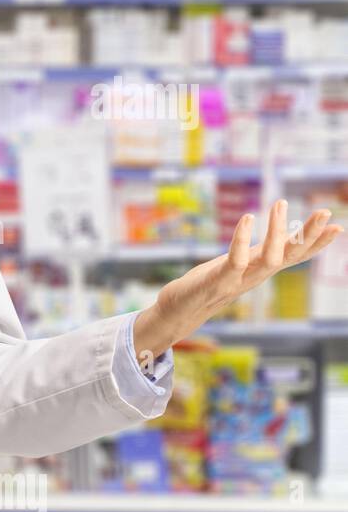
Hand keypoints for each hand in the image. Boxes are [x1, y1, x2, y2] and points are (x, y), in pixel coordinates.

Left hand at [134, 201, 343, 363]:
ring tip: (280, 202)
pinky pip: (236, 259)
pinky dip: (242, 239)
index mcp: (262, 269)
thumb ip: (259, 252)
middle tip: (325, 211)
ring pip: (270, 258)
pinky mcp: (219, 281)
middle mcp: (257, 275)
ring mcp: (240, 279)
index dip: (317, 243)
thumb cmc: (210, 283)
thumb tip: (278, 238)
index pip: (297, 256)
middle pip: (291, 255)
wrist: (179, 309)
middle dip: (310, 235)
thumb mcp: (241, 264)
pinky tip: (248, 218)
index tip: (338, 226)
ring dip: (278, 232)